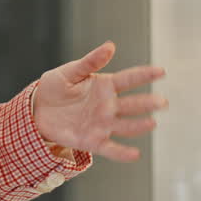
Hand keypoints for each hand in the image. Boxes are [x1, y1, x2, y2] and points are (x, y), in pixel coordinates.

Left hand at [33, 42, 167, 162]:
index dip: (145, 75)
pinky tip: (135, 154)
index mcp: (105, 86)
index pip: (129, 79)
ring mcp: (102, 124)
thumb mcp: (70, 71)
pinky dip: (122, 153)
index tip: (161, 71)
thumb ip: (90, 61)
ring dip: (139, 126)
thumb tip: (110, 46)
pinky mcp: (92, 141)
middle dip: (148, 103)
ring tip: (152, 123)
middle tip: (162, 102)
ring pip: (125, 126)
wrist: (37, 109)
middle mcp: (108, 106)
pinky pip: (110, 148)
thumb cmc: (55, 87)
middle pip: (132, 104)